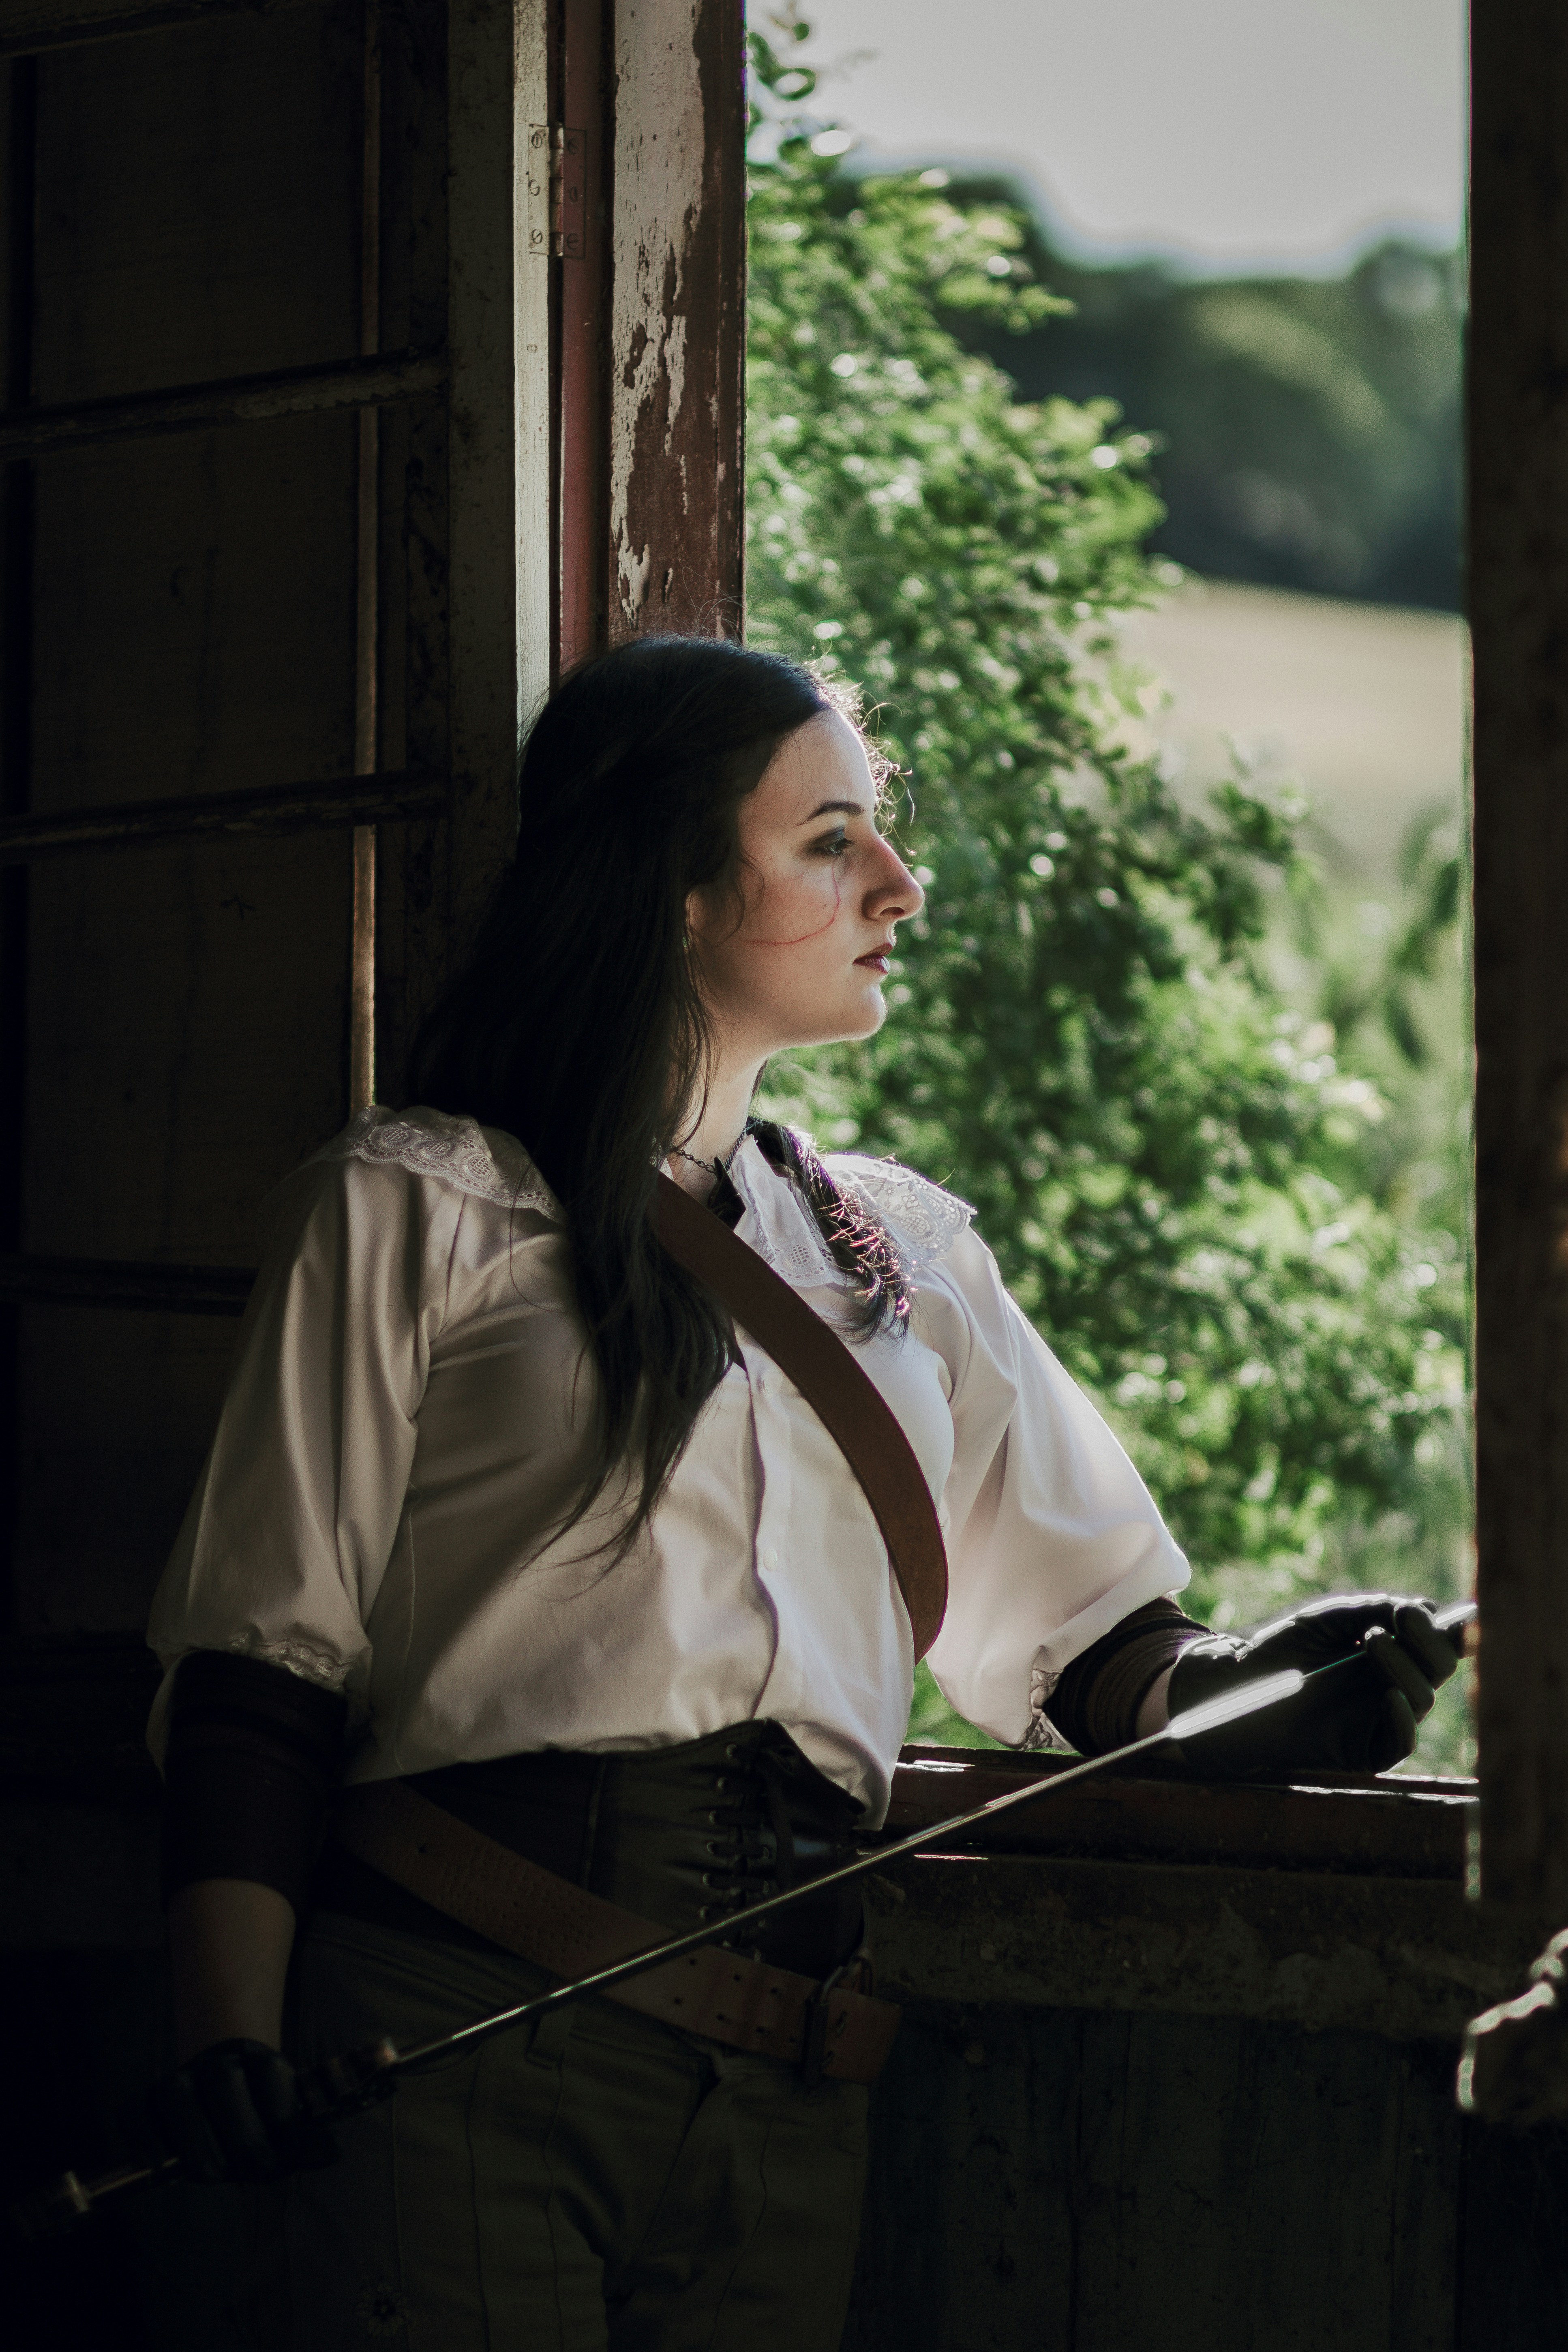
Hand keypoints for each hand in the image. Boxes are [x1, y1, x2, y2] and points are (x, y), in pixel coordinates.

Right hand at [148, 2038, 337, 2184]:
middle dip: (245, 2140)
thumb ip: (307, 2139)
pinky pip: (135, 2112)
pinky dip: (145, 2139)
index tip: (288, 2158)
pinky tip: (160, 2166)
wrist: (222, 2094)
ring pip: (180, 2098)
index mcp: (262, 2061)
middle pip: (225, 2087)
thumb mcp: (288, 2125)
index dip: (283, 2126)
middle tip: (257, 2170)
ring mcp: (180, 2078)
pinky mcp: (146, 2099)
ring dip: (199, 2144)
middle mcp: (219, 2061)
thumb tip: (331, 2154)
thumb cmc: (259, 2119)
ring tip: (216, 2172)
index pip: (272, 2081)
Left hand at [1165, 1592, 1461, 1777]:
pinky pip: (1401, 1740)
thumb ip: (1375, 1609)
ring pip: (1423, 1696)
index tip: (1465, 1613)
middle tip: (1403, 1618)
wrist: (1241, 1685)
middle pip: (1440, 1666)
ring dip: (1404, 1665)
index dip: (1460, 1629)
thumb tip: (1428, 1610)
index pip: (1438, 1642)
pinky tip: (1390, 1694)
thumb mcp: (1329, 1618)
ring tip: (1372, 1641)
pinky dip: (1402, 1716)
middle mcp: (1395, 1683)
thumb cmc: (1283, 1649)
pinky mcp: (1369, 1749)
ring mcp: (1384, 1716)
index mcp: (1392, 1652)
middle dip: (1429, 1640)